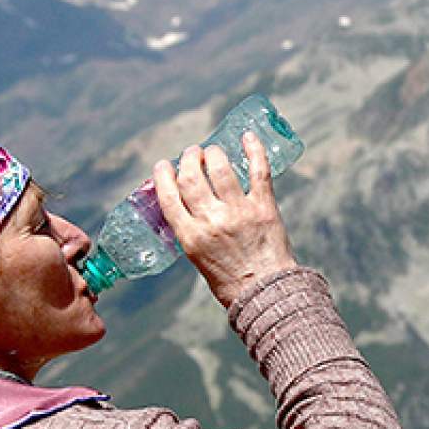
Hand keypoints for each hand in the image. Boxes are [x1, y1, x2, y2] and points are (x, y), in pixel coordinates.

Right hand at [153, 131, 299, 308]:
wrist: (265, 293)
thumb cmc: (230, 281)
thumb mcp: (198, 260)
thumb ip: (191, 232)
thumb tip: (186, 208)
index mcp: (190, 236)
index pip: (169, 196)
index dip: (163, 175)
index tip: (164, 165)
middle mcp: (212, 221)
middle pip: (192, 177)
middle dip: (189, 159)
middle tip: (192, 153)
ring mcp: (239, 212)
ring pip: (221, 168)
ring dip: (214, 153)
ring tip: (213, 152)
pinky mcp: (264, 207)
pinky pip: (258, 170)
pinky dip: (253, 150)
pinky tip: (248, 136)